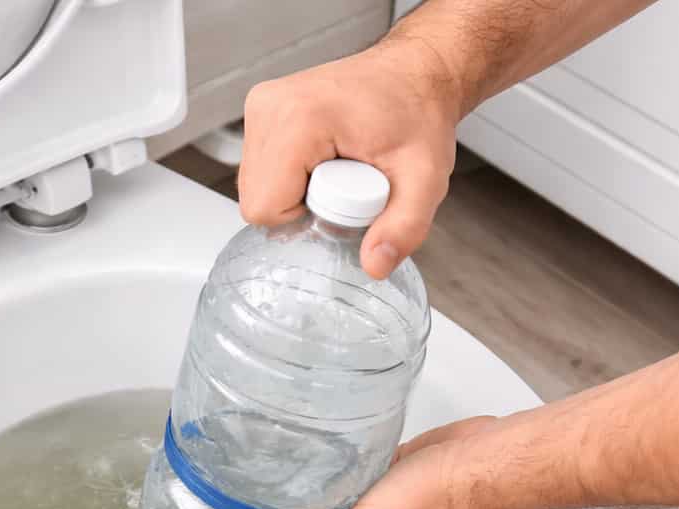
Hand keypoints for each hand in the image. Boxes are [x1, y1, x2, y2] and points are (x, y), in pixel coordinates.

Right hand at [238, 38, 464, 279]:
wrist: (414, 74)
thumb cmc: (417, 113)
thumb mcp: (424, 178)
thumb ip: (404, 226)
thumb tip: (374, 264)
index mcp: (300, 119)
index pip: (265, 207)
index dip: (305, 218)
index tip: (345, 198)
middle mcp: (270, 107)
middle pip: (255, 200)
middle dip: (299, 208)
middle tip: (345, 185)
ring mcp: (261, 106)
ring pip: (253, 188)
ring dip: (293, 194)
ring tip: (335, 171)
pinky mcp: (262, 111)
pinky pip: (258, 170)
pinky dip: (288, 178)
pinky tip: (321, 163)